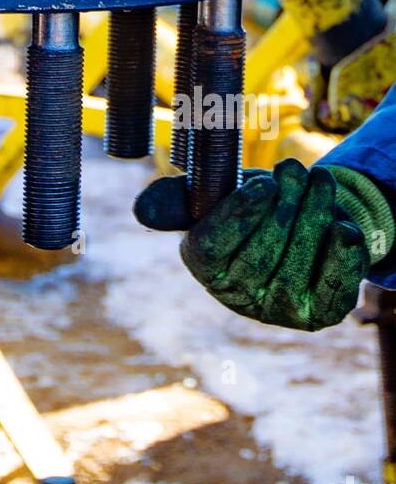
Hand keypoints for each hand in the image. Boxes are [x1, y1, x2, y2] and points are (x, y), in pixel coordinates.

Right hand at [133, 158, 393, 330]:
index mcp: (203, 265)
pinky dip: (341, 256)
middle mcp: (238, 297)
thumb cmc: (251, 205)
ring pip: (298, 266)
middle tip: (296, 170)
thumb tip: (142, 211)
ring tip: (320, 181)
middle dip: (284, 208)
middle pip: (261, 255)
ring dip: (315, 219)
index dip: (239, 216)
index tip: (261, 184)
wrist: (301, 222)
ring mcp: (280, 311)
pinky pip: (333, 287)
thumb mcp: (215, 194)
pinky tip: (342, 226)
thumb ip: (179, 199)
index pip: (214, 245)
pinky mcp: (320, 313)